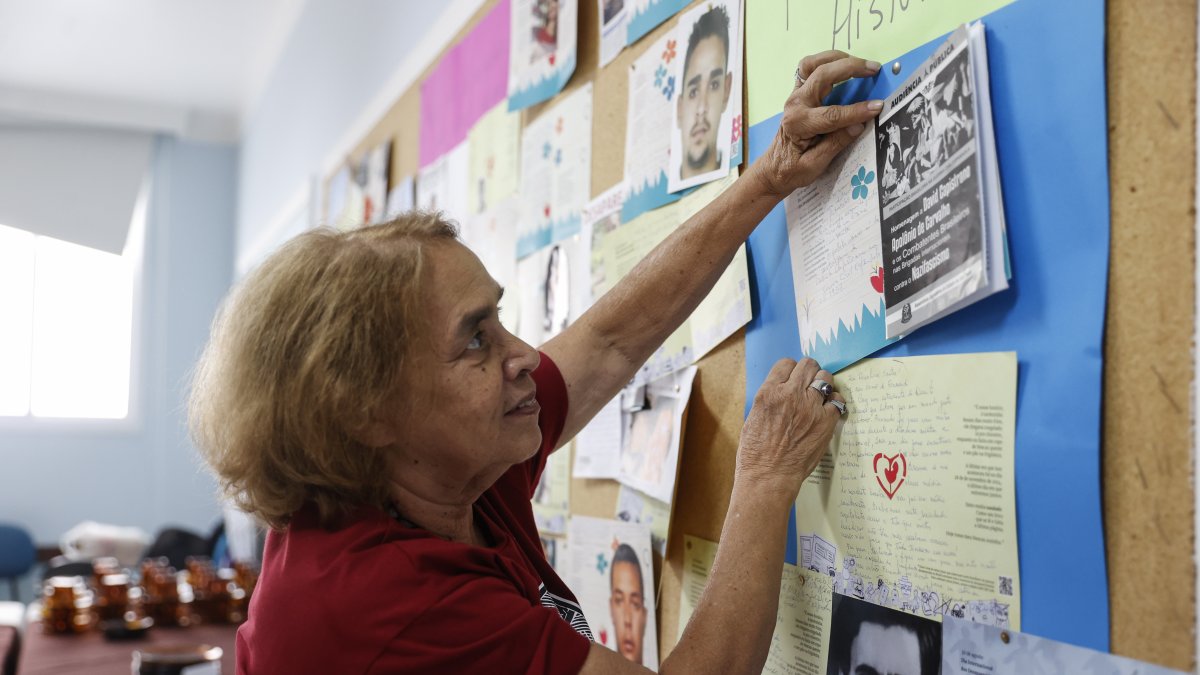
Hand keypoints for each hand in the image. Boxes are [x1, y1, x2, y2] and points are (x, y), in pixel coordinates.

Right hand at [736, 358, 844, 499]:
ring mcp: (810, 408)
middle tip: (808, 383)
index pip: (786, 364)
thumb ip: (771, 400)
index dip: (790, 370)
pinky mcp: (826, 422)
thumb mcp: (754, 417)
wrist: (768, 476)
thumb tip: (783, 393)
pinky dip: (834, 403)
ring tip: (819, 396)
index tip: (792, 379)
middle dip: (808, 372)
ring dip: (822, 384)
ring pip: (825, 378)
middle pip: (808, 365)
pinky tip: (828, 410)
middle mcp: (790, 395)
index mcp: (769, 393)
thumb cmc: (755, 453)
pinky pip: (838, 401)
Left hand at [750, 51, 882, 198]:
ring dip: (837, 58)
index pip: (832, 114)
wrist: (773, 168)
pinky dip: (826, 60)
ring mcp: (795, 95)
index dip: (857, 111)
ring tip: (860, 62)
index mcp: (798, 124)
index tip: (878, 107)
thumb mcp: (814, 166)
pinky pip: (809, 67)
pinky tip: (844, 63)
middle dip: (850, 69)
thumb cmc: (792, 170)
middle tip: (874, 69)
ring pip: (812, 64)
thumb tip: (859, 124)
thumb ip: (836, 144)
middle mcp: (795, 104)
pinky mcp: (798, 92)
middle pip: (822, 75)